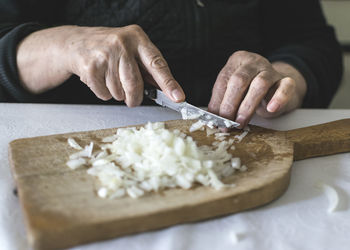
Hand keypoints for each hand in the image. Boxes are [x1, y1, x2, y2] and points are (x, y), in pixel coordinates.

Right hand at [17, 25, 184, 105]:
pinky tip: (100, 80)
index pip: (157, 64)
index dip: (168, 83)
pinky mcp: (89, 66)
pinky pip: (104, 94)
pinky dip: (104, 94)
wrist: (75, 43)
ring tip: (110, 80)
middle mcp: (122, 43)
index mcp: (137, 38)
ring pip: (119, 92)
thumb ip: (148, 68)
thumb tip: (168, 91)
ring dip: (117, 94)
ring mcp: (104, 54)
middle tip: (132, 100)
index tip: (178, 97)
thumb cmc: (109, 49)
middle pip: (135, 84)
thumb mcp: (131, 50)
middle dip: (134, 98)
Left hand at [208, 51, 306, 127]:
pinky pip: (286, 86)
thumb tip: (212, 119)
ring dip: (247, 106)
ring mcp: (271, 70)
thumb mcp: (232, 93)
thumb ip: (222, 102)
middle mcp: (253, 62)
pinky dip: (278, 98)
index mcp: (236, 61)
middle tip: (226, 123)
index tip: (214, 119)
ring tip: (241, 122)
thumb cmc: (249, 91)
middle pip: (239, 80)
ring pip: (260, 84)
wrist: (276, 88)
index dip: (217, 102)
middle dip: (230, 105)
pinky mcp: (286, 80)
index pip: (223, 81)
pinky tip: (271, 108)